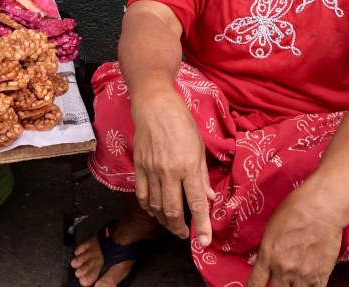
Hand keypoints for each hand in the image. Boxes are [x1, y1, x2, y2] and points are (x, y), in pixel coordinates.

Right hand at [131, 88, 214, 242]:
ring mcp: (151, 171)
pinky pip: (142, 194)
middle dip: (179, 228)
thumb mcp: (199, 148)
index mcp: (188, 167)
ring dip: (164, 220)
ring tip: (171, 224)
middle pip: (172, 210)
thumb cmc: (181, 123)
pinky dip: (148, 207)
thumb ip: (202, 176)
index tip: (204, 241)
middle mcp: (169, 172)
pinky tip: (154, 210)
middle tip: (185, 234)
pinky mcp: (139, 167)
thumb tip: (209, 198)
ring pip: (156, 206)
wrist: (155, 106)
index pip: (196, 204)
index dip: (201, 226)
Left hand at [246, 187, 346, 286]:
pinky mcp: (322, 276)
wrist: (320, 209)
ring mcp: (303, 275)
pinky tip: (306, 284)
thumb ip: (265, 250)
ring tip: (291, 282)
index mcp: (268, 256)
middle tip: (276, 281)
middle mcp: (284, 269)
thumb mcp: (270, 229)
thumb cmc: (292, 212)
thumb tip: (258, 263)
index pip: (255, 283)